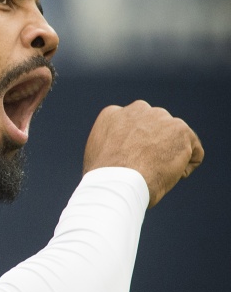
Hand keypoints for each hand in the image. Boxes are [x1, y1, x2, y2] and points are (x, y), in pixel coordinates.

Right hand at [83, 100, 203, 207]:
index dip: (136, 146)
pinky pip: (193, 153)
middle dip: (156, 144)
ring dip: (170, 156)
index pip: (133, 125)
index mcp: (113, 114)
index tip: (132, 161)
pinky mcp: (181, 130)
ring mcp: (160, 118)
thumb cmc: (104, 179)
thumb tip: (123, 153)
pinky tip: (169, 176)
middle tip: (148, 167)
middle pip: (156, 127)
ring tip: (155, 173)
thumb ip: (113, 144)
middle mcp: (137, 109)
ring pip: (175, 139)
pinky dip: (185, 168)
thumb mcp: (97, 155)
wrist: (118, 182)